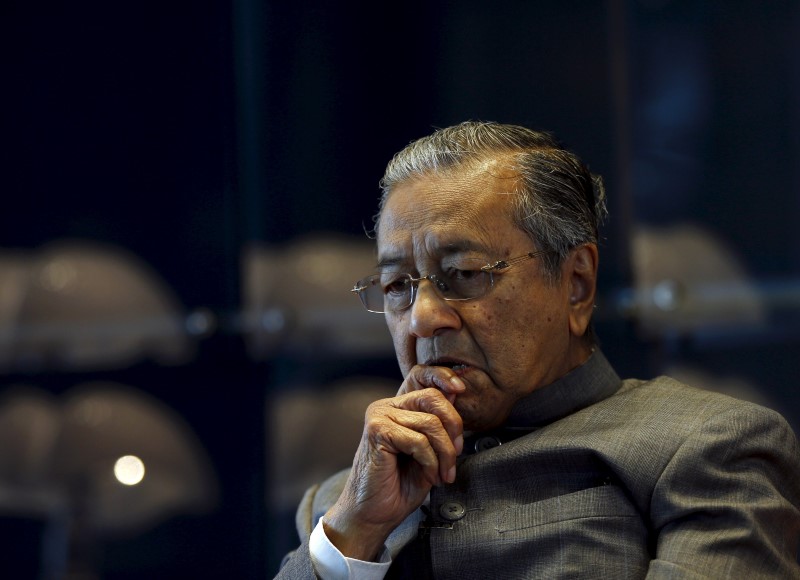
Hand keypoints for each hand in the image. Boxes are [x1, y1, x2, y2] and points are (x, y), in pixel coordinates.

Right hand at [323, 365, 465, 560]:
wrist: (375, 514)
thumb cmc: (400, 485)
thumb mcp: (430, 451)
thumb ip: (440, 424)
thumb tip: (456, 393)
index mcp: (398, 407)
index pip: (420, 376)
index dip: (443, 376)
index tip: (461, 388)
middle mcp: (386, 406)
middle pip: (433, 397)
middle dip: (454, 427)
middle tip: (456, 454)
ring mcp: (379, 416)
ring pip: (430, 423)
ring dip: (445, 454)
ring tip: (443, 474)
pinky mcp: (376, 431)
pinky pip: (418, 440)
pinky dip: (431, 461)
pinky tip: (430, 476)